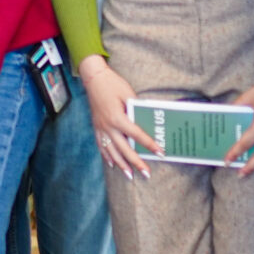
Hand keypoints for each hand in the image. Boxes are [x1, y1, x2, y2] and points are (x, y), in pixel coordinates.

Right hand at [80, 56, 155, 178]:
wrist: (93, 78)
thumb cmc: (113, 84)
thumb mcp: (128, 94)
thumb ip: (136, 110)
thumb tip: (145, 123)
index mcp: (117, 117)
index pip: (137, 135)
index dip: (149, 145)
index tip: (160, 153)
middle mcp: (108, 126)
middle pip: (124, 149)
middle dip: (136, 162)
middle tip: (147, 173)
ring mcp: (100, 128)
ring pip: (111, 151)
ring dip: (121, 165)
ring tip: (130, 175)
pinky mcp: (96, 127)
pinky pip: (101, 146)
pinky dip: (107, 156)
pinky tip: (112, 164)